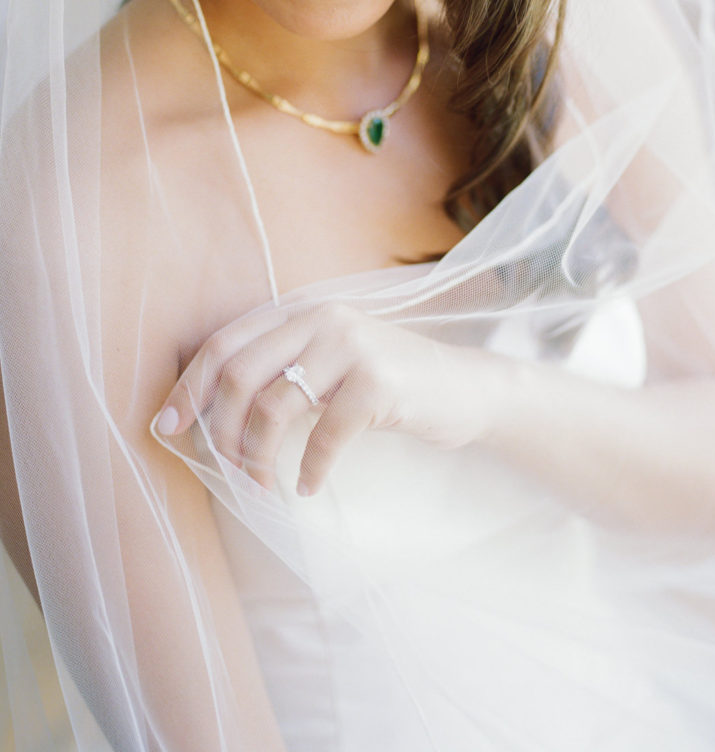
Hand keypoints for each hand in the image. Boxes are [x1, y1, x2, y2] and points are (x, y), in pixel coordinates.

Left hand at [156, 302, 495, 495]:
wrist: (463, 388)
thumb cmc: (386, 384)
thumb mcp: (328, 363)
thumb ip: (281, 369)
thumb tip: (209, 413)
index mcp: (302, 311)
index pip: (225, 342)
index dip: (190, 386)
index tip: (166, 426)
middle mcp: (323, 319)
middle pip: (239, 373)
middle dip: (218, 428)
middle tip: (221, 467)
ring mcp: (353, 347)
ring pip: (274, 405)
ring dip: (257, 457)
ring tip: (261, 486)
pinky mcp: (379, 383)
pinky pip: (323, 435)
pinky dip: (308, 469)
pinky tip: (306, 486)